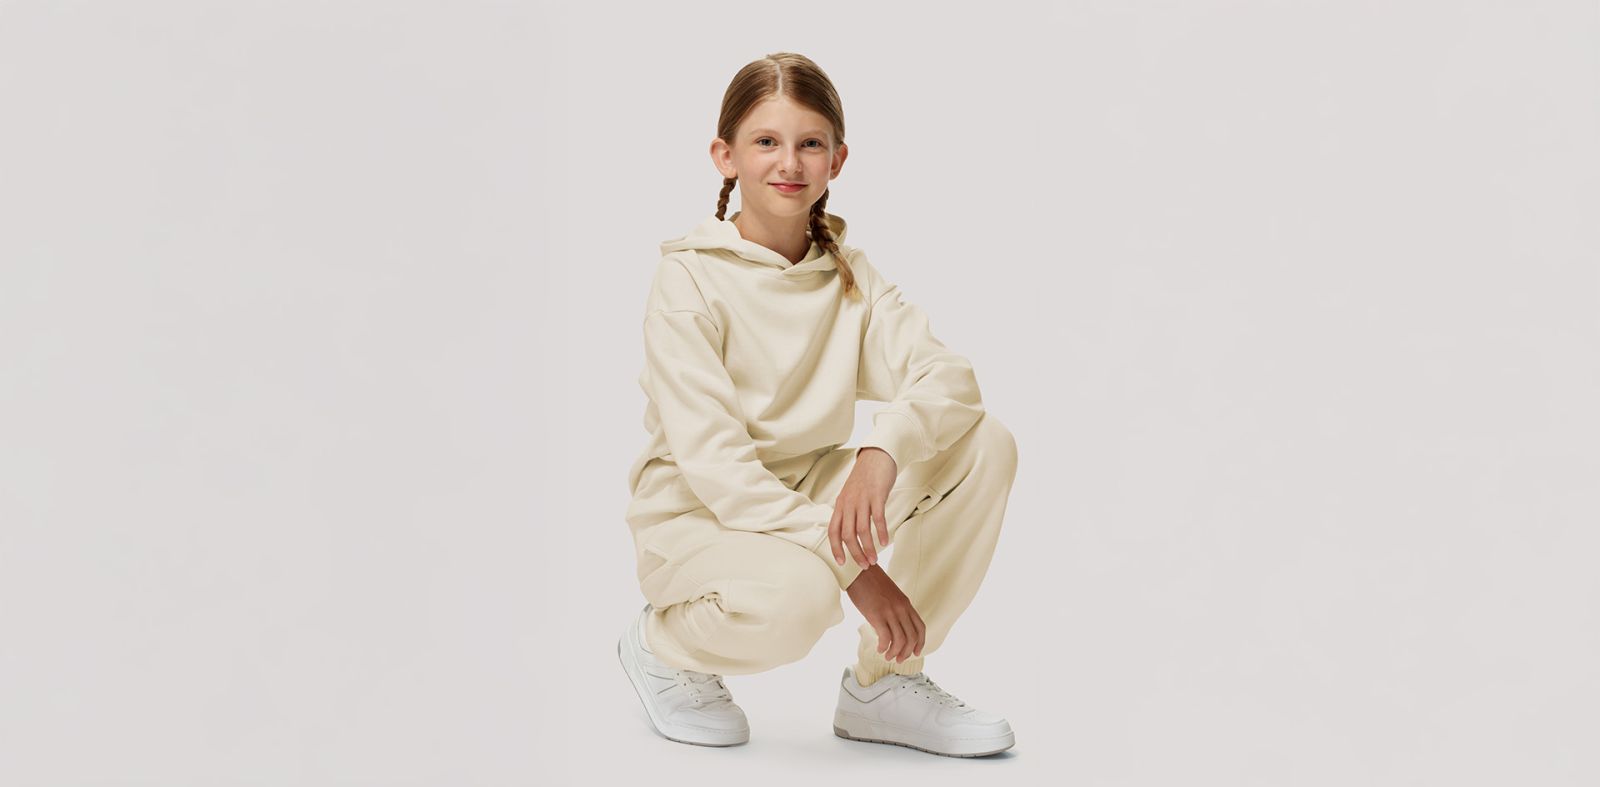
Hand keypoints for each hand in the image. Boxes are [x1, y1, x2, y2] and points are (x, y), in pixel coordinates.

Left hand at [828, 447, 895, 569]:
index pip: (833, 531)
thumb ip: (848, 512)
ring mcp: (862, 499)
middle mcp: (848, 503)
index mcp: (840, 505)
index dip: (836, 548)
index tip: (842, 563)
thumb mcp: (850, 495)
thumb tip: (849, 534)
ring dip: (868, 547)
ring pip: (862, 529)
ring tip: (874, 559)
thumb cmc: (865, 479)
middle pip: (847, 534)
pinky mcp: (876, 495)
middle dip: (855, 553)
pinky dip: (881, 532)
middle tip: (864, 565)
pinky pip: (878, 518)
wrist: (876, 456)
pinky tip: (885, 542)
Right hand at [846, 564, 925, 662]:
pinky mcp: (877, 615)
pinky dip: (884, 647)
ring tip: (887, 656)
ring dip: (895, 652)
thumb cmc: (870, 582)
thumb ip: (895, 608)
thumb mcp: (889, 594)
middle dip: (907, 652)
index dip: (920, 643)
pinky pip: (886, 638)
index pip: (920, 627)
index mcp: (905, 603)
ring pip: (900, 640)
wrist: (857, 571)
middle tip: (899, 659)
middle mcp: (901, 608)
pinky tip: (879, 649)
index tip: (915, 652)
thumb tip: (893, 625)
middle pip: (912, 637)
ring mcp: (890, 612)